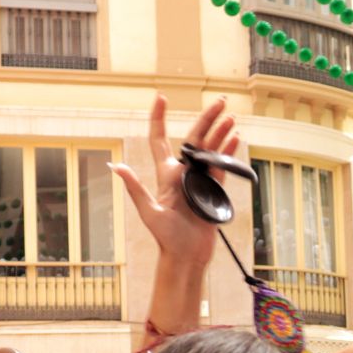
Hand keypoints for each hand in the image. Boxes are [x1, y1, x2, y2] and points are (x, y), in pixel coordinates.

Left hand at [113, 95, 240, 258]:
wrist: (186, 255)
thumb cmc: (166, 238)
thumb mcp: (149, 212)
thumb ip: (135, 188)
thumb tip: (117, 167)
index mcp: (166, 174)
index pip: (159, 139)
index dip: (158, 118)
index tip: (161, 97)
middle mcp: (183, 173)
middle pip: (195, 139)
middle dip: (207, 119)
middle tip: (220, 102)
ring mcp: (199, 181)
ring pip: (211, 150)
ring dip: (221, 134)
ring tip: (231, 118)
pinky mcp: (213, 191)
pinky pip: (222, 166)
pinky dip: (229, 152)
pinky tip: (235, 140)